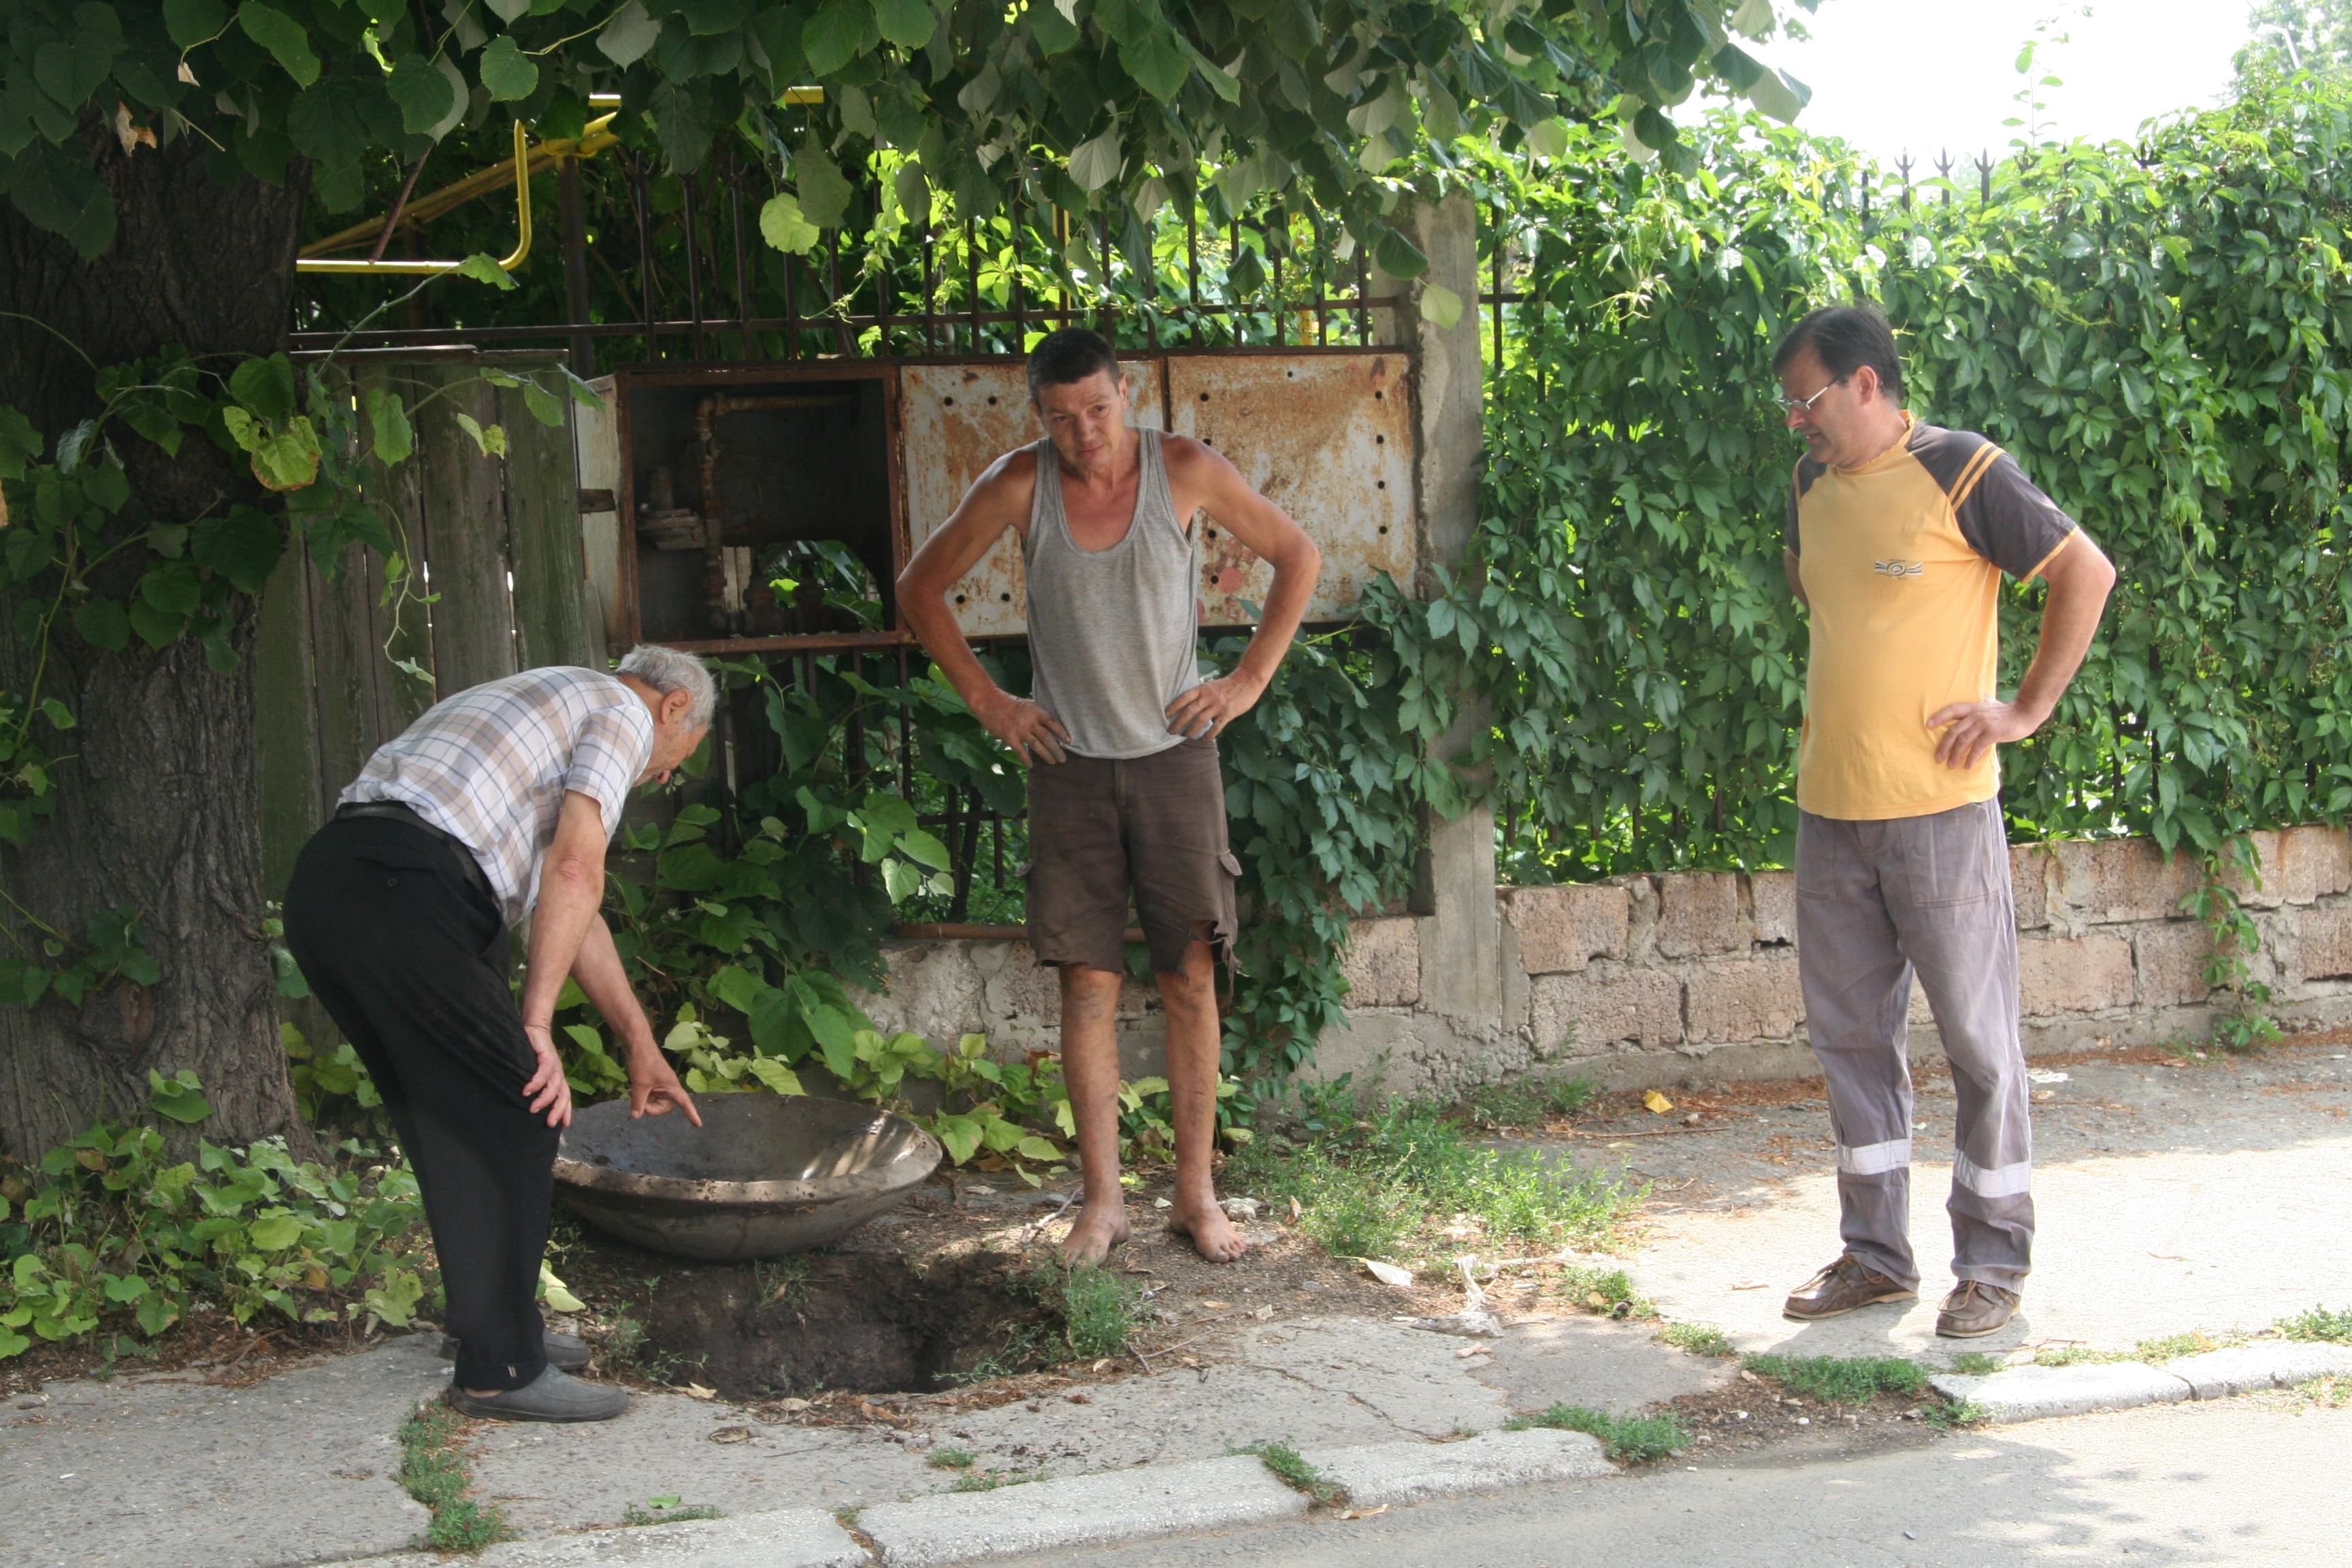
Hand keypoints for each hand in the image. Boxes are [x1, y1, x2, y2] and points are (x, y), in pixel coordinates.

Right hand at [520, 1023, 574, 1128]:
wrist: (534, 1029)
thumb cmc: (531, 1053)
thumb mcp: (534, 1072)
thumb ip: (536, 1085)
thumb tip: (529, 1103)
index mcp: (558, 1078)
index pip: (565, 1097)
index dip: (566, 1111)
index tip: (565, 1126)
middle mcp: (558, 1073)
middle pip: (563, 1095)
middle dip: (557, 1110)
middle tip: (549, 1124)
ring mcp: (554, 1064)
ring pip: (554, 1085)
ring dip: (544, 1099)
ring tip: (533, 1109)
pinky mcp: (547, 1055)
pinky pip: (544, 1071)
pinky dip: (537, 1082)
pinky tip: (528, 1090)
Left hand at [628, 1047, 702, 1125]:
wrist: (638, 1045)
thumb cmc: (644, 1063)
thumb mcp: (640, 1085)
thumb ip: (638, 1102)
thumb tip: (636, 1117)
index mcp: (672, 1087)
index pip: (685, 1103)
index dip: (692, 1114)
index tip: (698, 1125)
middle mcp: (668, 1087)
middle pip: (664, 1106)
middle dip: (651, 1108)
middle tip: (639, 1105)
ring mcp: (660, 1084)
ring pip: (654, 1101)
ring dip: (643, 1100)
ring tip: (630, 1092)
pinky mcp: (652, 1081)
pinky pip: (649, 1094)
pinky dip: (640, 1095)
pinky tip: (630, 1090)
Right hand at [977, 691, 1070, 765]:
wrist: (988, 701)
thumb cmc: (1006, 702)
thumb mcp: (1025, 703)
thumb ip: (1035, 713)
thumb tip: (1046, 722)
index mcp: (1034, 710)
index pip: (1052, 722)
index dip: (1061, 732)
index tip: (1069, 741)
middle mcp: (1029, 721)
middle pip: (1047, 737)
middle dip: (1056, 749)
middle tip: (1063, 759)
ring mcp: (1019, 729)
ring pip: (1037, 745)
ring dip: (1046, 755)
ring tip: (1053, 763)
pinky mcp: (1009, 737)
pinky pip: (1020, 751)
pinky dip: (1026, 760)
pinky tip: (1031, 766)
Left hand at [1164, 672, 1263, 740]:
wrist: (1247, 680)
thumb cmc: (1228, 684)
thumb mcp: (1211, 685)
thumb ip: (1201, 694)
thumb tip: (1189, 705)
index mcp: (1203, 689)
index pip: (1184, 698)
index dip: (1174, 706)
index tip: (1166, 715)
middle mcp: (1208, 697)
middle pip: (1189, 711)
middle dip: (1178, 722)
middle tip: (1171, 731)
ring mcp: (1218, 705)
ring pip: (1200, 720)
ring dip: (1191, 730)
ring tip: (1185, 736)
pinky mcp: (1228, 713)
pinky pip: (1216, 726)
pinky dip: (1209, 734)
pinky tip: (1204, 739)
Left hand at [1927, 698, 2046, 770]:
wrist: (2025, 714)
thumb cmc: (2006, 712)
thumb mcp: (1991, 703)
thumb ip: (1982, 701)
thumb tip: (1980, 694)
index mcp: (1973, 707)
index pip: (1952, 710)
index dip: (1940, 716)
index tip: (1928, 725)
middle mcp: (1976, 714)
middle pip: (1954, 730)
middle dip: (1944, 745)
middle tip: (1938, 757)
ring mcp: (1984, 723)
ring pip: (1963, 740)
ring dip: (1955, 754)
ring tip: (1950, 764)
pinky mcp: (1993, 733)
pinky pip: (1978, 747)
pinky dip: (1971, 758)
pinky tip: (1967, 766)